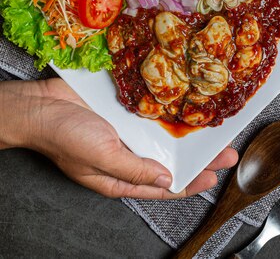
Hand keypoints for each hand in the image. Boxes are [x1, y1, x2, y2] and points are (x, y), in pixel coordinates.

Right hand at [0, 78, 237, 198]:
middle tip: (226, 151)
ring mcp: (127, 131)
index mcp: (121, 177)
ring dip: (188, 134)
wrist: (41, 105)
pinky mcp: (124, 110)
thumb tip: (168, 181)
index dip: (191, 182)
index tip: (214, 176)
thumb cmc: (65, 137)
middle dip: (199, 157)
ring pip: (165, 137)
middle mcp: (128, 155)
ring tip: (214, 129)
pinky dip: (170, 112)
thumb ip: (135, 171)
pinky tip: (187, 106)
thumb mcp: (102, 158)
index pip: (163, 186)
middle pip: (170, 159)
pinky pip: (152, 113)